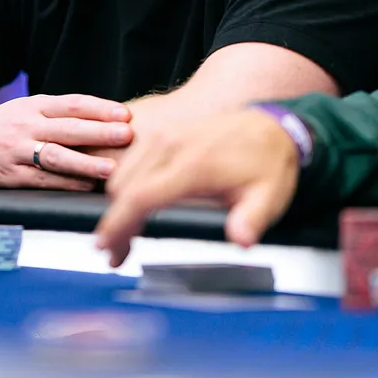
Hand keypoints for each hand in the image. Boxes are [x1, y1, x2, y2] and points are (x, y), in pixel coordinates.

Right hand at [0, 94, 132, 189]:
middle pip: (67, 128)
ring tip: (111, 169)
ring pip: (55, 156)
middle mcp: (24, 125)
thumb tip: (106, 122)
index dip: (99, 108)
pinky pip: (41, 180)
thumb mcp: (24, 111)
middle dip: (100, 131)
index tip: (125, 112)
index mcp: (32, 106)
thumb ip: (57, 116)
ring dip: (86, 162)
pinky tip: (86, 187)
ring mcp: (16, 151)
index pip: (71, 104)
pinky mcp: (9, 175)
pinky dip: (66, 184)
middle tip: (128, 134)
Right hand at [96, 108, 298, 267]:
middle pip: (121, 188)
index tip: (106, 247)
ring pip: (120, 175)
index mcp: (193, 164)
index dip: (118, 224)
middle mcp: (170, 144)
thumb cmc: (268, 165)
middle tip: (119, 252)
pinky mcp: (159, 133)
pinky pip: (128, 162)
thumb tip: (241, 240)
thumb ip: (251, 220)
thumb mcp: (268, 198)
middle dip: (115, 223)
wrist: (271, 125)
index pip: (140, 196)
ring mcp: (162, 135)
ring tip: (128, 233)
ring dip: (118, 206)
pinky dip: (125, 187)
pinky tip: (136, 206)